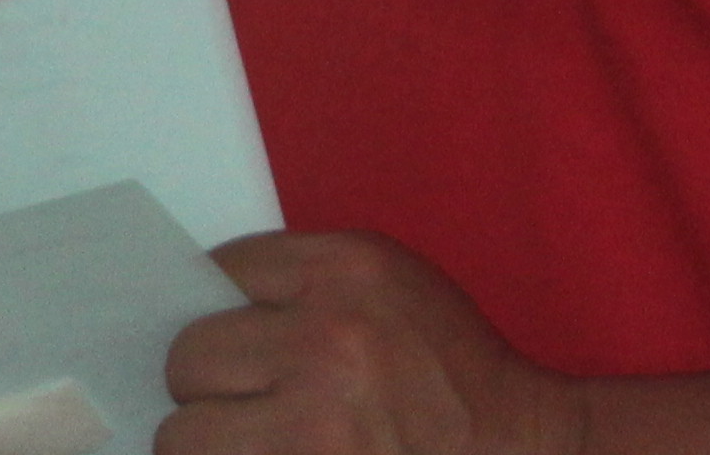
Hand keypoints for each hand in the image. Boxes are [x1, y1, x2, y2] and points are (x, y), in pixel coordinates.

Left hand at [162, 231, 582, 454]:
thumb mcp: (389, 286)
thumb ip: (302, 284)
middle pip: (188, 357)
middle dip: (204, 384)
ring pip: (184, 436)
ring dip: (207, 442)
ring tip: (246, 441)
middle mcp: (327, 341)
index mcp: (346, 272)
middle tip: (239, 401)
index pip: (219, 272)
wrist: (524, 449)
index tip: (230, 337)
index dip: (214, 308)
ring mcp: (317, 424)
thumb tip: (202, 306)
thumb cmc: (456, 372)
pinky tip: (263, 454)